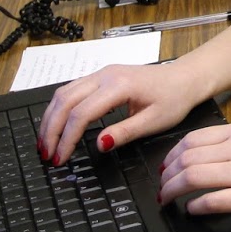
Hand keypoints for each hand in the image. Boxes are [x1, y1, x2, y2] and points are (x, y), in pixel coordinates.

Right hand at [37, 62, 201, 165]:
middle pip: (65, 101)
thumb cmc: (174, 98)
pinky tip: (56, 124)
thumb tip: (99, 145)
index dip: (67, 138)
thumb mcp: (154, 122)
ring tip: (46, 143)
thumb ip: (125, 133)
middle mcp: (105, 75)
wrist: (185, 78)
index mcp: (119, 86)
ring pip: (64, 93)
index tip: (60, 158)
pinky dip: (59, 109)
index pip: (82, 113)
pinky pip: (71, 90)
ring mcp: (101, 73)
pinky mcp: (101, 76)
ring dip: (51, 118)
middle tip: (46, 154)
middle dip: (51, 129)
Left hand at [160, 122, 230, 221]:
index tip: (164, 167)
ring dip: (173, 191)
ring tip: (167, 200)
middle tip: (161, 187)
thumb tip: (199, 157)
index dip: (170, 155)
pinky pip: (212, 200)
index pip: (193, 139)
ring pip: (194, 177)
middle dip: (166, 175)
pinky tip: (192, 210)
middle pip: (188, 158)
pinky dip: (195, 206)